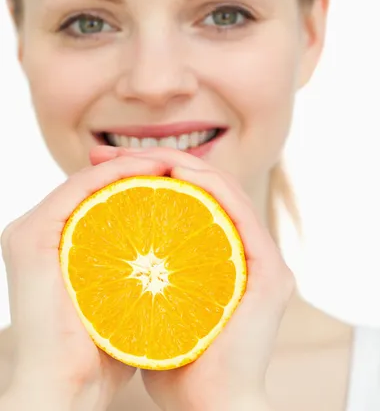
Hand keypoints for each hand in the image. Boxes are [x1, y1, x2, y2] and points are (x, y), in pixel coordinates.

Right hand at [1, 154, 168, 410]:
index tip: (173, 178)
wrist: (65, 390)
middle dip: (134, 169)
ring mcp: (30, 231)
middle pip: (92, 186)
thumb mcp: (123, 298)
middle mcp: (35, 231)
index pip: (98, 199)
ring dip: (131, 165)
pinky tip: (152, 171)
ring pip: (88, 181)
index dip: (135, 181)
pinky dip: (117, 175)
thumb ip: (137, 272)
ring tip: (170, 163)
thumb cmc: (101, 352)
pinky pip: (80, 190)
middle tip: (171, 163)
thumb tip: (176, 254)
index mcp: (54, 243)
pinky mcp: (32, 236)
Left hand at [91, 146, 293, 410]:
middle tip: (111, 156)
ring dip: (185, 166)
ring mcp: (262, 260)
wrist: (210, 408)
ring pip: (225, 192)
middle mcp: (247, 253)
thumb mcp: (150, 307)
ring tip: (142, 156)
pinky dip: (210, 185)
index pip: (191, 201)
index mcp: (222, 258)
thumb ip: (141, 278)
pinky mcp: (270, 271)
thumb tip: (102, 251)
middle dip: (159, 164)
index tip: (106, 167)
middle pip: (206, 190)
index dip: (153, 175)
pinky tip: (178, 171)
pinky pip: (238, 213)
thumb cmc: (176, 362)